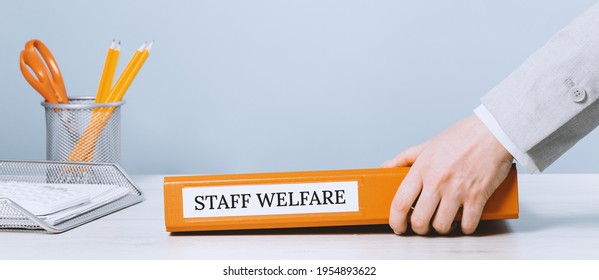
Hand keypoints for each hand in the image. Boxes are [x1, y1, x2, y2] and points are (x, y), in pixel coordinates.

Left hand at [381, 114, 512, 234]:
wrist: (492, 131)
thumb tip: (384, 168)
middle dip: (418, 228)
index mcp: (422, 169)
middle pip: (419, 220)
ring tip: (442, 221)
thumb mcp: (426, 145)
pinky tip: (462, 221)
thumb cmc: (461, 137)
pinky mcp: (477, 196)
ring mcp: (458, 190)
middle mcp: (437, 181)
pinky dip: (464, 227)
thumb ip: (403, 158)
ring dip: (441, 228)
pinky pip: (467, 224)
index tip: (398, 226)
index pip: (400, 202)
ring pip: (442, 225)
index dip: (395, 220)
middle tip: (422, 225)